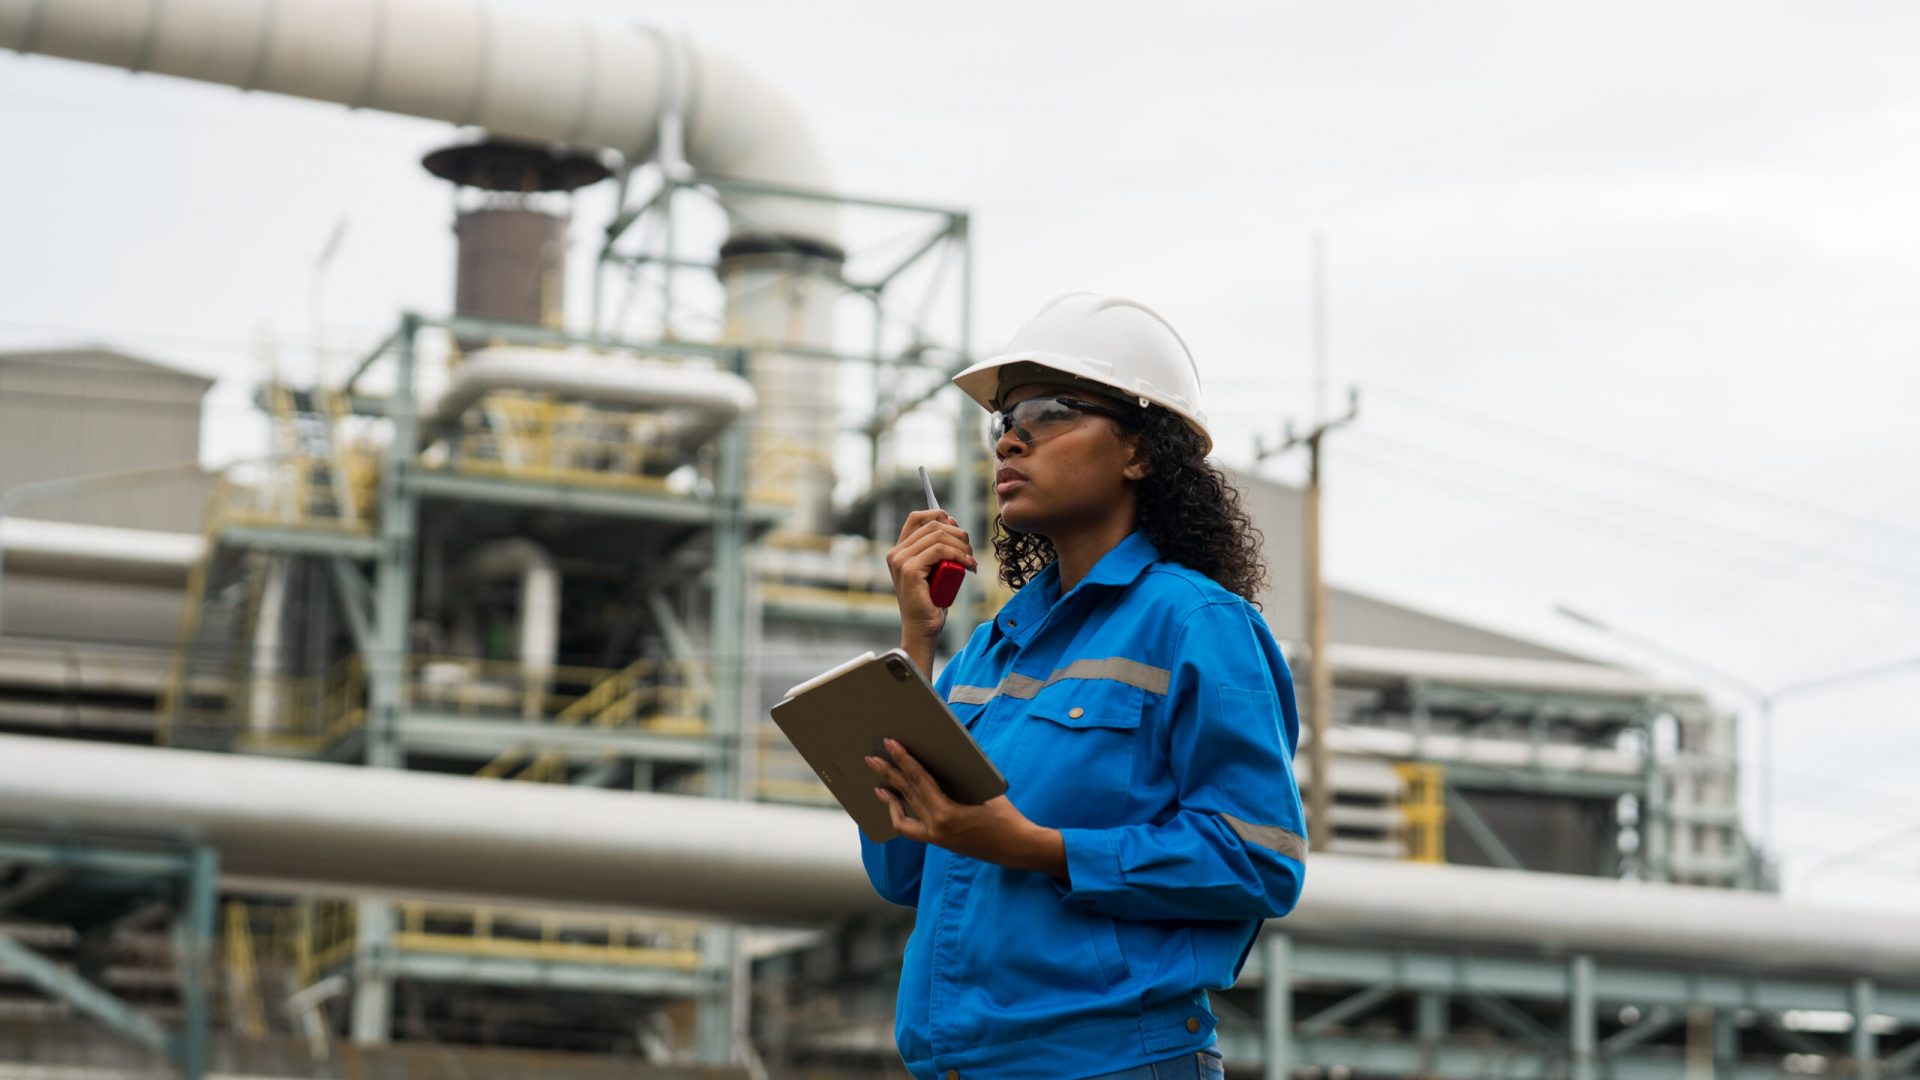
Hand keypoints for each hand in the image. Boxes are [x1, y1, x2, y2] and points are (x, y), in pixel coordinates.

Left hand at [866, 739, 1066, 879]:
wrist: (1018, 848)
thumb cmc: (1006, 816)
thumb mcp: (984, 792)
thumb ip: (959, 781)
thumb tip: (939, 762)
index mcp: (946, 814)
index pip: (920, 780)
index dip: (904, 759)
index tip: (890, 744)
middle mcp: (936, 828)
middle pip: (907, 795)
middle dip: (888, 774)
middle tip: (871, 758)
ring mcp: (936, 838)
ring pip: (904, 816)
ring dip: (890, 797)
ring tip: (877, 783)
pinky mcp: (939, 843)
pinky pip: (911, 828)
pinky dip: (901, 815)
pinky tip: (896, 804)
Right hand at [884, 509, 976, 659]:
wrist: (923, 628)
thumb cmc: (932, 601)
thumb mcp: (935, 569)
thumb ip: (937, 550)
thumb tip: (952, 524)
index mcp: (899, 551)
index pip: (917, 517)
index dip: (939, 515)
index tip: (957, 528)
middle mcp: (896, 553)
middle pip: (932, 525)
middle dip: (958, 534)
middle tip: (970, 551)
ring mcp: (900, 560)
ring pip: (938, 536)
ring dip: (962, 545)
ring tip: (971, 561)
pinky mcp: (910, 570)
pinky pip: (940, 551)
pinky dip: (959, 555)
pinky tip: (968, 565)